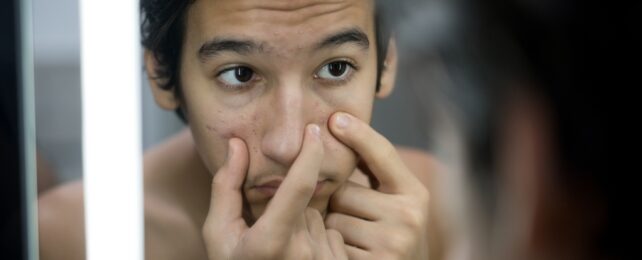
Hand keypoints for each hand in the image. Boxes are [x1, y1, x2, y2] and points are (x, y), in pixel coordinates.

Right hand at [202, 124, 347, 259]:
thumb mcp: (218, 232)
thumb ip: (227, 186)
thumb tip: (238, 145)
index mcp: (270, 240)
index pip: (300, 185)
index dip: (310, 152)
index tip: (314, 129)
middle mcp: (302, 253)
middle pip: (307, 201)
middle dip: (293, 203)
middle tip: (269, 227)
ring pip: (321, 219)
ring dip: (306, 223)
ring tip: (283, 249)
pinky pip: (334, 238)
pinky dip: (320, 240)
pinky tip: (299, 258)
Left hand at [325, 112, 430, 259]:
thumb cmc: (392, 231)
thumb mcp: (396, 199)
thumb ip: (375, 170)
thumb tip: (339, 123)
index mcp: (415, 194)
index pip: (383, 154)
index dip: (358, 134)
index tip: (335, 117)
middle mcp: (408, 217)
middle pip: (343, 192)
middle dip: (338, 202)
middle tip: (354, 218)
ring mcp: (392, 244)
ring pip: (333, 220)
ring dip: (332, 227)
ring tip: (353, 238)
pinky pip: (331, 244)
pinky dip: (331, 247)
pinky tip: (347, 252)